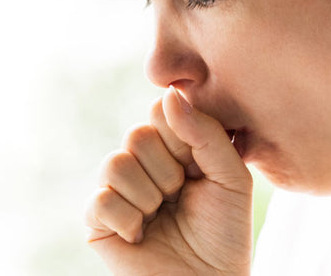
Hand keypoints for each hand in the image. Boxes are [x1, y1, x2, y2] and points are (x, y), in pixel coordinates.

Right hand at [84, 86, 253, 274]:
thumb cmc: (225, 234)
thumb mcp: (231, 177)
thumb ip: (206, 132)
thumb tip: (169, 94)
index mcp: (173, 148)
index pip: (160, 112)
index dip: (179, 137)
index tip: (197, 167)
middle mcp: (142, 163)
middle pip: (136, 135)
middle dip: (167, 171)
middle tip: (180, 196)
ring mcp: (118, 190)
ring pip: (115, 164)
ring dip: (148, 197)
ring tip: (162, 216)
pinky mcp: (98, 221)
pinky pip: (101, 200)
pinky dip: (128, 220)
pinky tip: (141, 235)